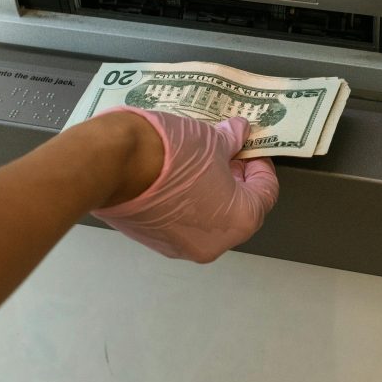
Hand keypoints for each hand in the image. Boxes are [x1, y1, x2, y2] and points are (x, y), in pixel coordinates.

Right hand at [92, 108, 279, 262]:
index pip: (266, 193)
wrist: (115, 165)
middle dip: (235, 181)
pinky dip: (185, 203)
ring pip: (208, 219)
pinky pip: (181, 223)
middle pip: (238, 211)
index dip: (260, 166)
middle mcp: (215, 243)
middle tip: (225, 154)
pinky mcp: (155, 242)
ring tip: (198, 163)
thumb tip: (239, 134)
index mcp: (241, 219)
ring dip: (210, 193)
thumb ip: (231, 141)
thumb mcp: (211, 139)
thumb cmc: (173, 153)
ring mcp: (182, 247)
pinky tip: (174, 178)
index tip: (248, 149)